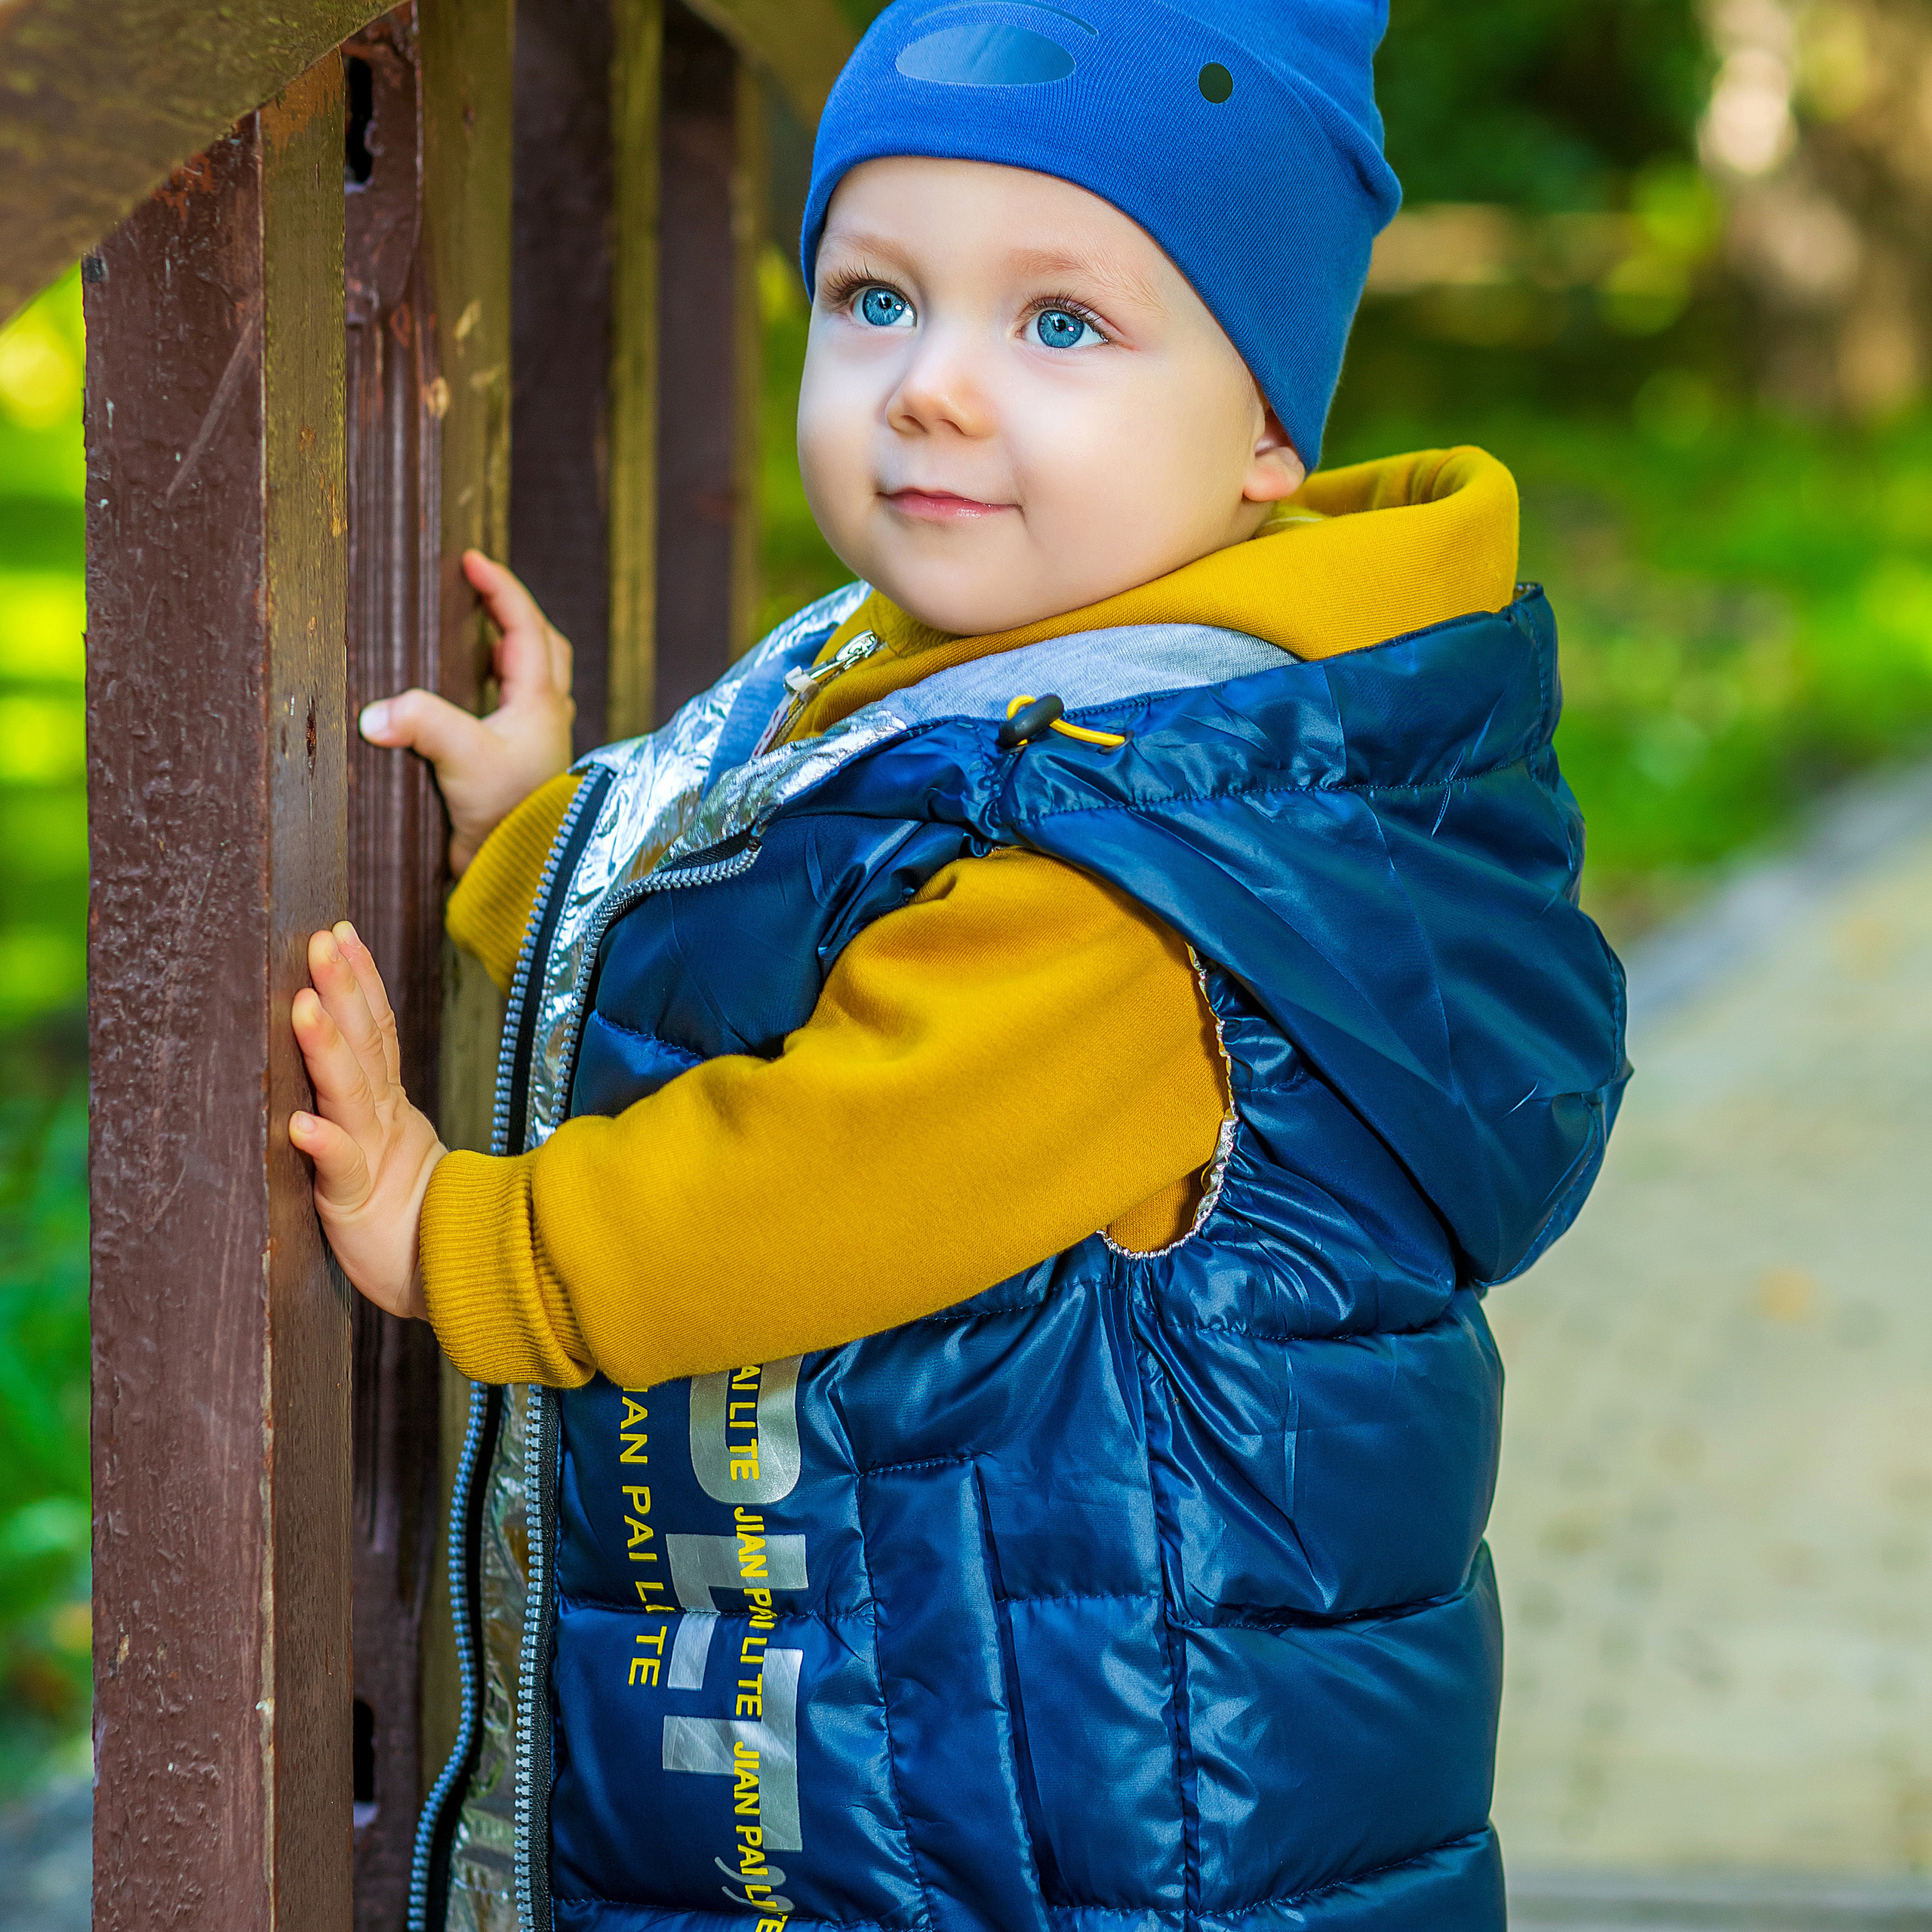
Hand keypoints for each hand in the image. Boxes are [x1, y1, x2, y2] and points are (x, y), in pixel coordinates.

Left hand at [290, 922, 445, 1320]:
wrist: (446, 1279)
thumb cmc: (408, 1217)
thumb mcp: (386, 1148)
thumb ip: (368, 1098)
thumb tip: (346, 1041)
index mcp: (386, 1106)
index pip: (376, 1031)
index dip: (361, 981)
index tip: (341, 932)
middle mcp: (381, 1120)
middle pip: (366, 1045)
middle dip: (344, 989)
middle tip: (322, 941)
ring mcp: (373, 1158)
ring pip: (350, 1095)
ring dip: (326, 1050)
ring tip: (304, 1007)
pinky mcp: (357, 1206)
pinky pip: (342, 1173)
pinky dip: (325, 1145)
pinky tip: (302, 1124)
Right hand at [359, 550, 574, 874]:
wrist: (521, 876)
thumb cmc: (507, 817)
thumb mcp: (463, 759)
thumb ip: (420, 723)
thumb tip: (372, 713)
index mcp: (541, 702)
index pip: (526, 626)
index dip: (500, 588)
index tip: (471, 560)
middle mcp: (546, 717)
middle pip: (542, 646)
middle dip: (513, 614)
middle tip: (478, 592)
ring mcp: (536, 742)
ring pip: (532, 679)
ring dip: (506, 652)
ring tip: (469, 637)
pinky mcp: (518, 766)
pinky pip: (512, 710)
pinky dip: (492, 690)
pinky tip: (463, 698)